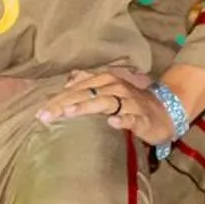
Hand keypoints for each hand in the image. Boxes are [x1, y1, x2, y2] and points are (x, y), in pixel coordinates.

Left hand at [37, 70, 176, 146]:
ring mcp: (129, 103)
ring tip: (70, 113)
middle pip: (86, 94)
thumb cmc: (130, 102)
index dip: (57, 100)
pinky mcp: (141, 118)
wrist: (165, 111)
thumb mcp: (107, 90)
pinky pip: (131, 118)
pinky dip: (122, 120)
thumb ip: (87, 84)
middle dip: (64, 104)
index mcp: (105, 81)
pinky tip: (112, 122)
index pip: (76, 90)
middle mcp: (115, 88)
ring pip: (105, 102)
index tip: (40, 113)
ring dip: (87, 107)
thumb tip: (68, 81)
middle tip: (45, 116)